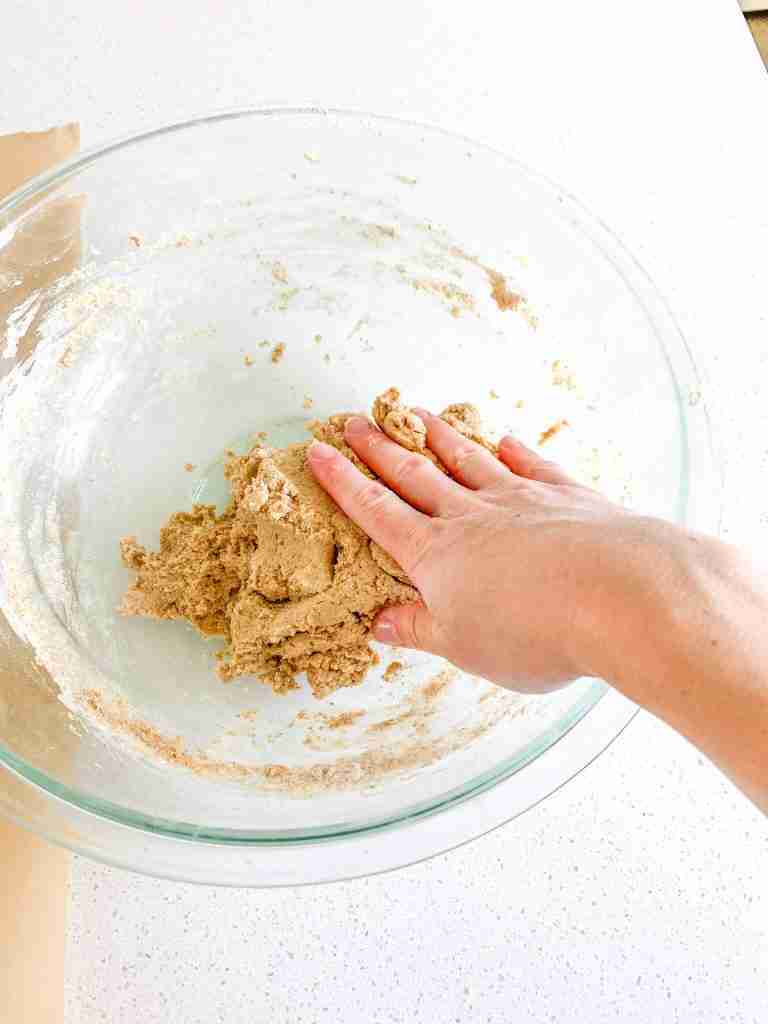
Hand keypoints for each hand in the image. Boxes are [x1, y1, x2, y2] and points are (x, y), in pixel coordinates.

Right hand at [308, 410, 642, 692]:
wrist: (621, 595)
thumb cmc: (534, 632)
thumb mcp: (464, 645)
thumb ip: (420, 627)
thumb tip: (376, 623)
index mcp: (437, 554)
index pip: (378, 512)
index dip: (344, 483)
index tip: (318, 452)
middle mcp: (472, 516)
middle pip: (415, 475)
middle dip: (380, 449)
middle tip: (354, 420)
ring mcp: (520, 499)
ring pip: (468, 459)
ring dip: (439, 436)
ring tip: (416, 413)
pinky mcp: (566, 496)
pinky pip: (532, 466)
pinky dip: (515, 452)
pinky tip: (504, 439)